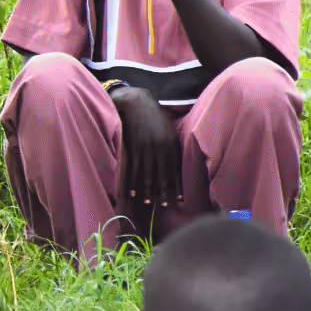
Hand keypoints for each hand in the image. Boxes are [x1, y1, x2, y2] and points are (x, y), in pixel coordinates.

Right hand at [109, 85, 179, 212]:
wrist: (136, 103)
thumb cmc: (156, 117)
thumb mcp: (170, 131)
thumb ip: (173, 148)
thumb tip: (177, 167)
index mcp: (170, 145)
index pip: (173, 171)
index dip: (176, 187)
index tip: (179, 200)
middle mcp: (157, 149)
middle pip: (160, 177)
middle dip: (163, 193)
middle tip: (164, 207)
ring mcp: (143, 149)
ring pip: (146, 175)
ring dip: (147, 191)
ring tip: (149, 203)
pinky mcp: (131, 148)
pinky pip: (132, 169)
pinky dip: (132, 182)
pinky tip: (132, 192)